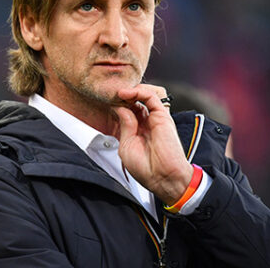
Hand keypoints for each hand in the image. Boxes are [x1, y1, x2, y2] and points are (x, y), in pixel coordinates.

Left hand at [112, 84, 193, 204]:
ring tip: (119, 93)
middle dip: (122, 96)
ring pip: (144, 94)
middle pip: (135, 100)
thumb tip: (119, 107)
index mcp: (137, 130)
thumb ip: (124, 125)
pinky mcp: (163, 115)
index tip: (106, 101)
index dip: (117, 104)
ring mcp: (154, 118)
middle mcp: (146, 122)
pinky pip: (152, 96)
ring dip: (131, 91)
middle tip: (110, 94)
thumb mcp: (126, 145)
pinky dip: (139, 92)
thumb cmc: (146, 169)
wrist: (163, 178)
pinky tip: (126, 94)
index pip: (127, 110)